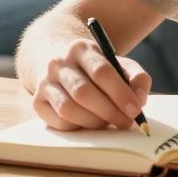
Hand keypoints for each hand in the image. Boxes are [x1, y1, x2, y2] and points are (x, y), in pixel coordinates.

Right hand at [32, 38, 151, 131]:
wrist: (54, 58)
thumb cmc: (94, 67)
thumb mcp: (117, 63)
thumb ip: (136, 78)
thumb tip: (139, 99)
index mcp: (82, 49)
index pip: (101, 71)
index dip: (120, 93)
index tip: (135, 110)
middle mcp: (59, 63)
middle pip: (83, 92)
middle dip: (109, 112)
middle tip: (125, 122)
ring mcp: (45, 82)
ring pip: (69, 109)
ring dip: (94, 122)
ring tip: (108, 123)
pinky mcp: (37, 102)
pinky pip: (58, 122)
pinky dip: (78, 127)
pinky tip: (89, 123)